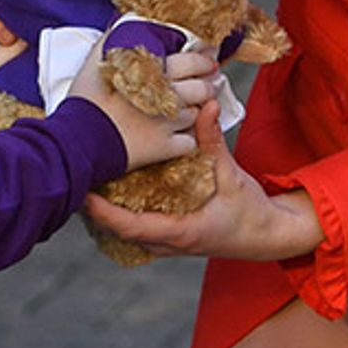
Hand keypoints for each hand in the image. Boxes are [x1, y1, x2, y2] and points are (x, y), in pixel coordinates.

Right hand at [67, 41, 217, 169]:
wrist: (80, 139)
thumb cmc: (86, 100)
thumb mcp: (97, 60)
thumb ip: (115, 36)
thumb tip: (128, 19)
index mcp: (153, 71)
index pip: (191, 60)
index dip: (204, 57)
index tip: (210, 56)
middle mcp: (166, 95)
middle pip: (202, 86)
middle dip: (209, 82)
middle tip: (212, 78)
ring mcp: (168, 122)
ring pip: (198, 113)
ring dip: (199, 108)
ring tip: (198, 104)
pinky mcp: (165, 147)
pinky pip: (189, 141)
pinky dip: (188, 137)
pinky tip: (182, 133)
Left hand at [84, 101, 323, 259]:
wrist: (270, 235)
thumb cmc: (251, 212)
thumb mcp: (232, 174)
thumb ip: (214, 139)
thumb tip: (206, 104)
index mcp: (181, 230)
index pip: (131, 227)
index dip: (103, 213)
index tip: (83, 195)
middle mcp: (170, 241)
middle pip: (121, 232)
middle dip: (97, 211)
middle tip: (77, 181)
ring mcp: (171, 243)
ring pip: (129, 234)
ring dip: (109, 214)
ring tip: (90, 184)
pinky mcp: (175, 236)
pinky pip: (142, 230)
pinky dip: (125, 214)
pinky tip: (117, 194)